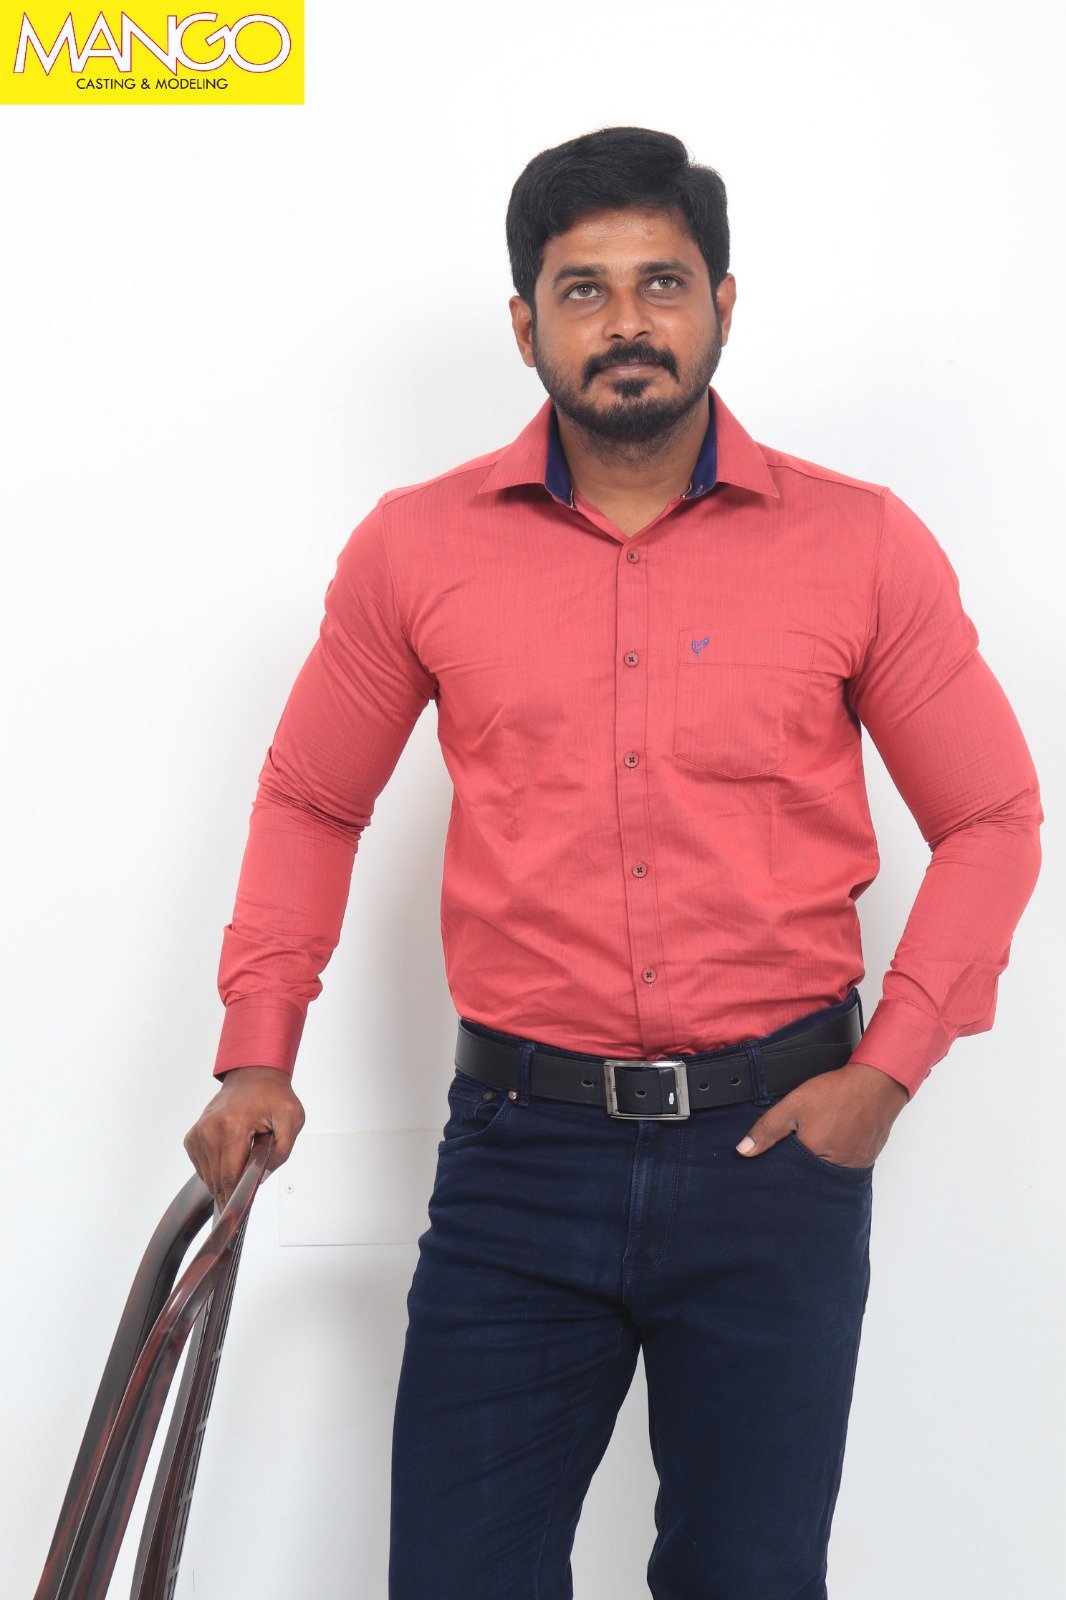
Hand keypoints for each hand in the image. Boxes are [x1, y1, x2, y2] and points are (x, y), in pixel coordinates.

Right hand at [184, 1065, 305, 1209]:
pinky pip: (202, 1167)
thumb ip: (280, 1153)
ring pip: (208, 1176)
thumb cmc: (273, 1096)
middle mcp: (208, 1130)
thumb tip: (260, 1178)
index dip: (235, 1198)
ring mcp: (198, 1133)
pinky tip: (232, 1159)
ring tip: (244, 1162)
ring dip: (225, 1179)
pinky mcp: (193, 1137)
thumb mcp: (291, 1120)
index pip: (229, 1176)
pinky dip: (216, 1170)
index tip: (239, 1216)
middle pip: (217, 1179)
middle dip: (233, 1191)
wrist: (254, 1076)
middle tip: (249, 1192)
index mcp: (231, 1126)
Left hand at [735, 1061, 908, 1166]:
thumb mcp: (794, 1105)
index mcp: (813, 1157)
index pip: (788, 1174)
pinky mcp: (865, 1162)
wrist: (876, 1085)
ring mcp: (852, 1167)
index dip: (780, 1167)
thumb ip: (768, 1129)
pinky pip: (845, 1169)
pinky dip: (837, 1160)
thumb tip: (743, 1151)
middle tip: (801, 1145)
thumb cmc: (836, 1093)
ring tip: (818, 1145)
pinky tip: (834, 1143)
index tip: (776, 1159)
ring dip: (819, 1165)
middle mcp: (834, 1169)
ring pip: (827, 1174)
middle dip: (799, 1168)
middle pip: (809, 1177)